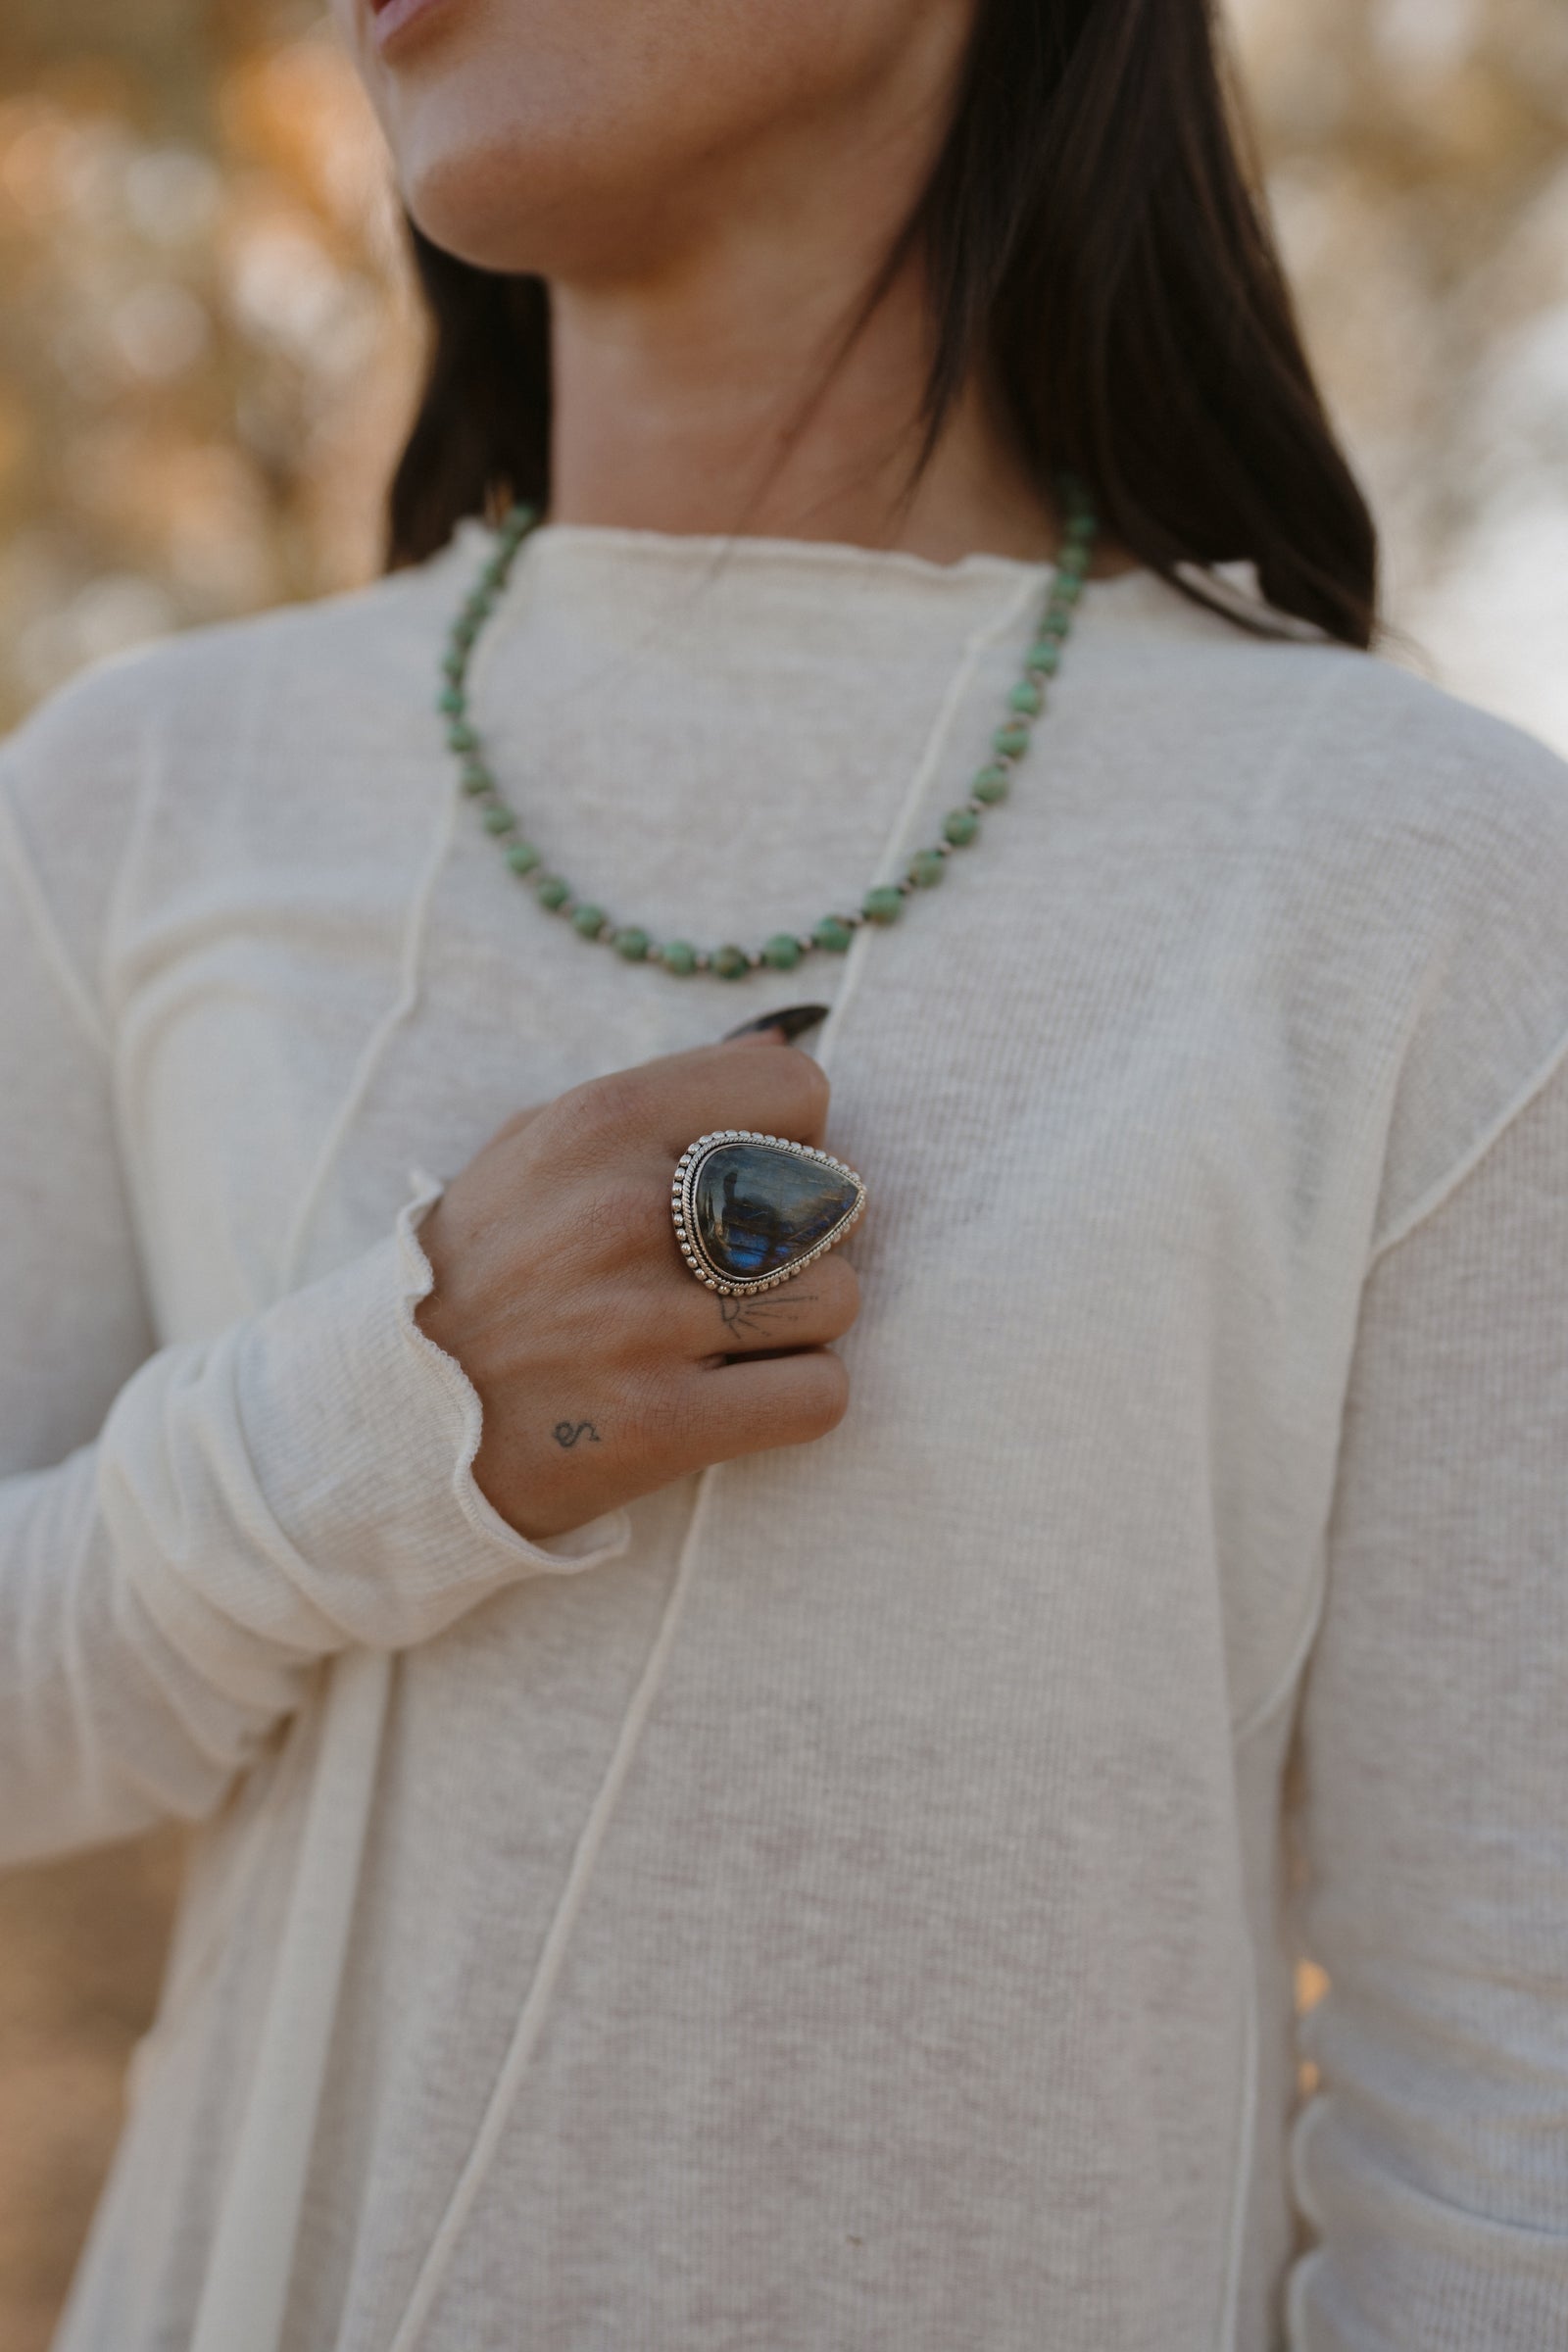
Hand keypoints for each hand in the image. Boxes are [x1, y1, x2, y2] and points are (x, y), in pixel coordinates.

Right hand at [414, 1033, 861, 1539]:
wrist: (385, 1415)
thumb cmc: (483, 1269)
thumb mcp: (538, 1146)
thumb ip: (663, 1095)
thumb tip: (785, 1041)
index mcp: (599, 1122)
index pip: (798, 1092)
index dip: (797, 1140)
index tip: (758, 1180)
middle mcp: (623, 1211)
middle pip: (832, 1196)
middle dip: (807, 1237)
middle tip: (746, 1270)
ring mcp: (642, 1322)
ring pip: (838, 1298)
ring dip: (802, 1324)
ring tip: (728, 1336)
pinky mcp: (660, 1424)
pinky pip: (820, 1393)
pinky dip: (796, 1398)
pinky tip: (738, 1394)